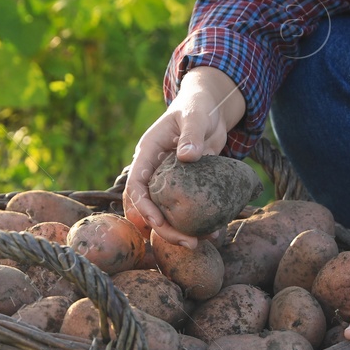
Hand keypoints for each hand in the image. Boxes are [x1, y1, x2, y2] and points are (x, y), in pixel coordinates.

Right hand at [123, 66, 245, 246]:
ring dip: (178, 230)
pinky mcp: (187, 187)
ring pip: (165, 212)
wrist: (211, 108)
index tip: (158, 222)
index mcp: (148, 154)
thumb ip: (190, 133)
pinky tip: (213, 233)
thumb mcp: (194, 116)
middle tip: (188, 242)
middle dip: (163, 228)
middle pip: (148, 206)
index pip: (136, 185)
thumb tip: (186, 156)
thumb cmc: (197, 106)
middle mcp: (155, 171)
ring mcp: (170, 181)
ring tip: (199, 243)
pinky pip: (186, 208)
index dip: (143, 206)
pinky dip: (196, 222)